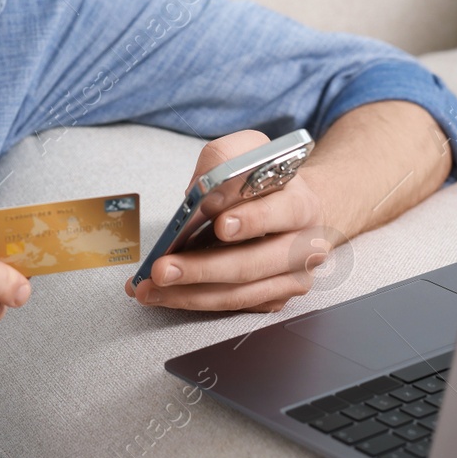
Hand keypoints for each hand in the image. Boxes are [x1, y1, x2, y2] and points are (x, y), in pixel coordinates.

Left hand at [124, 130, 336, 312]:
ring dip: (190, 295)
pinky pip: (233, 306)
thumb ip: (225, 160)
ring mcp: (291, 278)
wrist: (294, 208)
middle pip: (253, 264)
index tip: (221, 225)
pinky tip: (166, 294)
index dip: (253, 220)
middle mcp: (305, 247)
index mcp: (303, 205)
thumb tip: (202, 191)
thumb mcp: (249, 151)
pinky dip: (195, 301)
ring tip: (151, 287)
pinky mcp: (275, 298)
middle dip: (203, 269)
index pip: (284, 213)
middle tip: (163, 269)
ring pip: (240, 294)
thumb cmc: (267, 180)